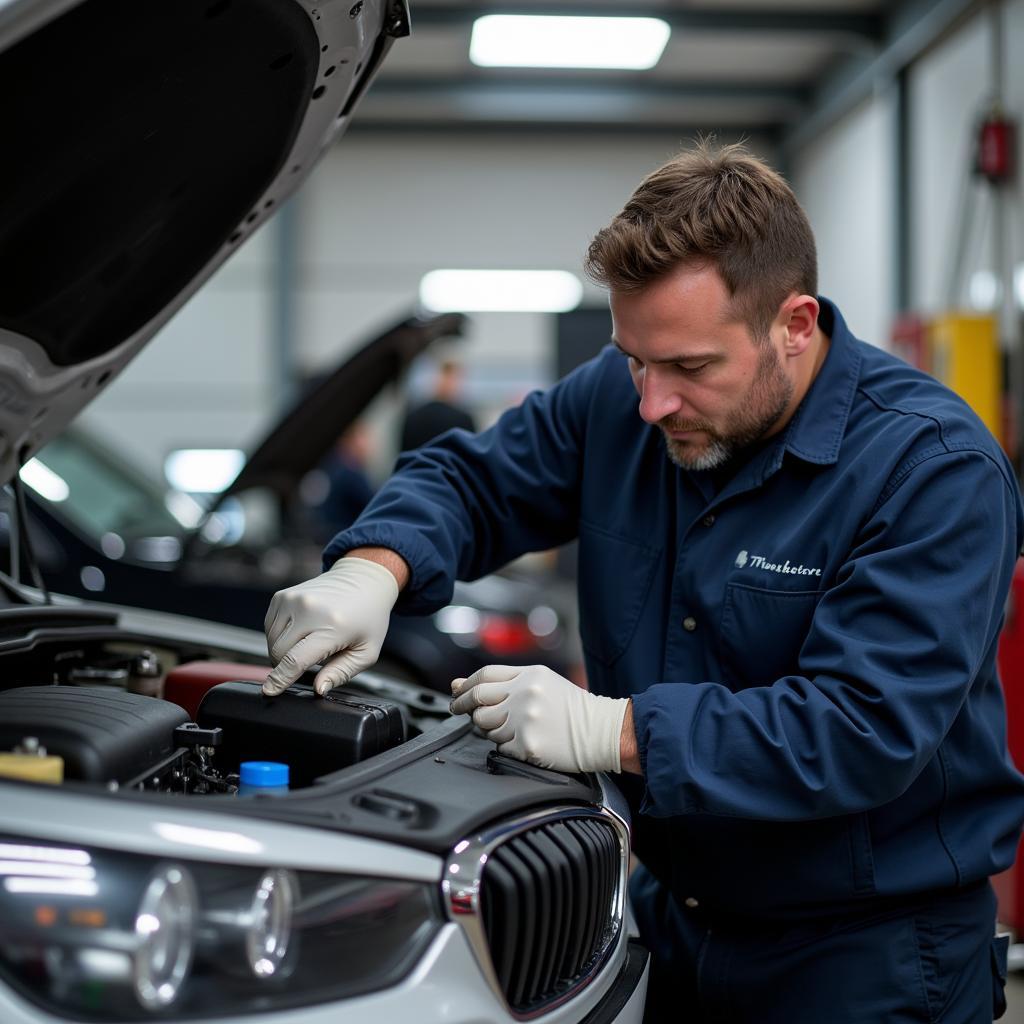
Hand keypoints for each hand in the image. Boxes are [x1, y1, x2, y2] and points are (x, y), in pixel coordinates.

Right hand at [263, 557, 399, 695]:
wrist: (362, 581)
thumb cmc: (367, 618)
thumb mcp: (366, 652)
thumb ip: (341, 673)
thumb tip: (318, 689)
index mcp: (332, 625)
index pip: (297, 659)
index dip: (281, 679)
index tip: (269, 691)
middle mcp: (309, 609)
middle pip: (280, 653)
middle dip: (289, 665)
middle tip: (313, 660)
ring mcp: (293, 599)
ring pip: (272, 641)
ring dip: (284, 650)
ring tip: (310, 642)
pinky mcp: (282, 596)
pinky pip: (270, 628)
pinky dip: (281, 636)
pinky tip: (301, 631)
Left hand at [449, 664, 629, 772]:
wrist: (601, 731)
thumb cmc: (572, 708)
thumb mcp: (542, 681)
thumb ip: (504, 680)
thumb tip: (459, 684)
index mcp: (529, 675)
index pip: (483, 675)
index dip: (465, 685)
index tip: (457, 692)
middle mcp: (525, 695)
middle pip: (477, 699)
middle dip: (463, 705)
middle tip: (459, 709)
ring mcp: (525, 721)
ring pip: (485, 726)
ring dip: (488, 727)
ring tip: (506, 727)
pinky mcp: (527, 746)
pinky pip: (500, 746)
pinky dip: (506, 745)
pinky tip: (522, 741)